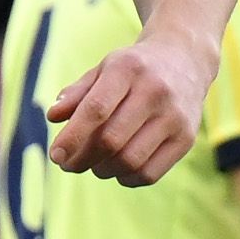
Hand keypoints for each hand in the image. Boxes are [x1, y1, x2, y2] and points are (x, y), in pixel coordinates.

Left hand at [43, 30, 208, 183]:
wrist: (185, 60)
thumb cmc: (134, 69)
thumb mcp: (104, 69)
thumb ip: (78, 93)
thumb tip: (53, 116)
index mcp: (128, 69)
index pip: (96, 109)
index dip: (72, 137)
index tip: (55, 155)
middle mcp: (155, 91)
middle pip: (111, 140)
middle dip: (83, 159)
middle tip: (69, 164)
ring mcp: (174, 116)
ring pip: (130, 161)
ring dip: (103, 170)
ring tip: (95, 164)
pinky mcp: (186, 138)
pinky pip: (150, 173)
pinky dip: (127, 178)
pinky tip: (119, 168)